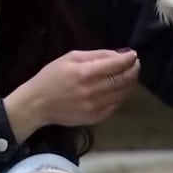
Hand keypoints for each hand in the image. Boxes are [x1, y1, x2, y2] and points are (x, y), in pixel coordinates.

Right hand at [3, 49, 139, 141]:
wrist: (37, 104)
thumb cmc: (51, 77)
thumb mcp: (70, 58)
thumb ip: (95, 55)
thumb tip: (118, 54)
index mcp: (86, 73)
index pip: (117, 65)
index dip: (129, 59)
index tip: (133, 55)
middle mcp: (93, 90)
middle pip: (123, 79)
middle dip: (133, 70)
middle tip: (135, 64)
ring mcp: (95, 106)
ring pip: (122, 94)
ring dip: (130, 83)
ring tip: (130, 75)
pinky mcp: (94, 118)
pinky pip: (115, 106)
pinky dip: (121, 96)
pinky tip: (118, 89)